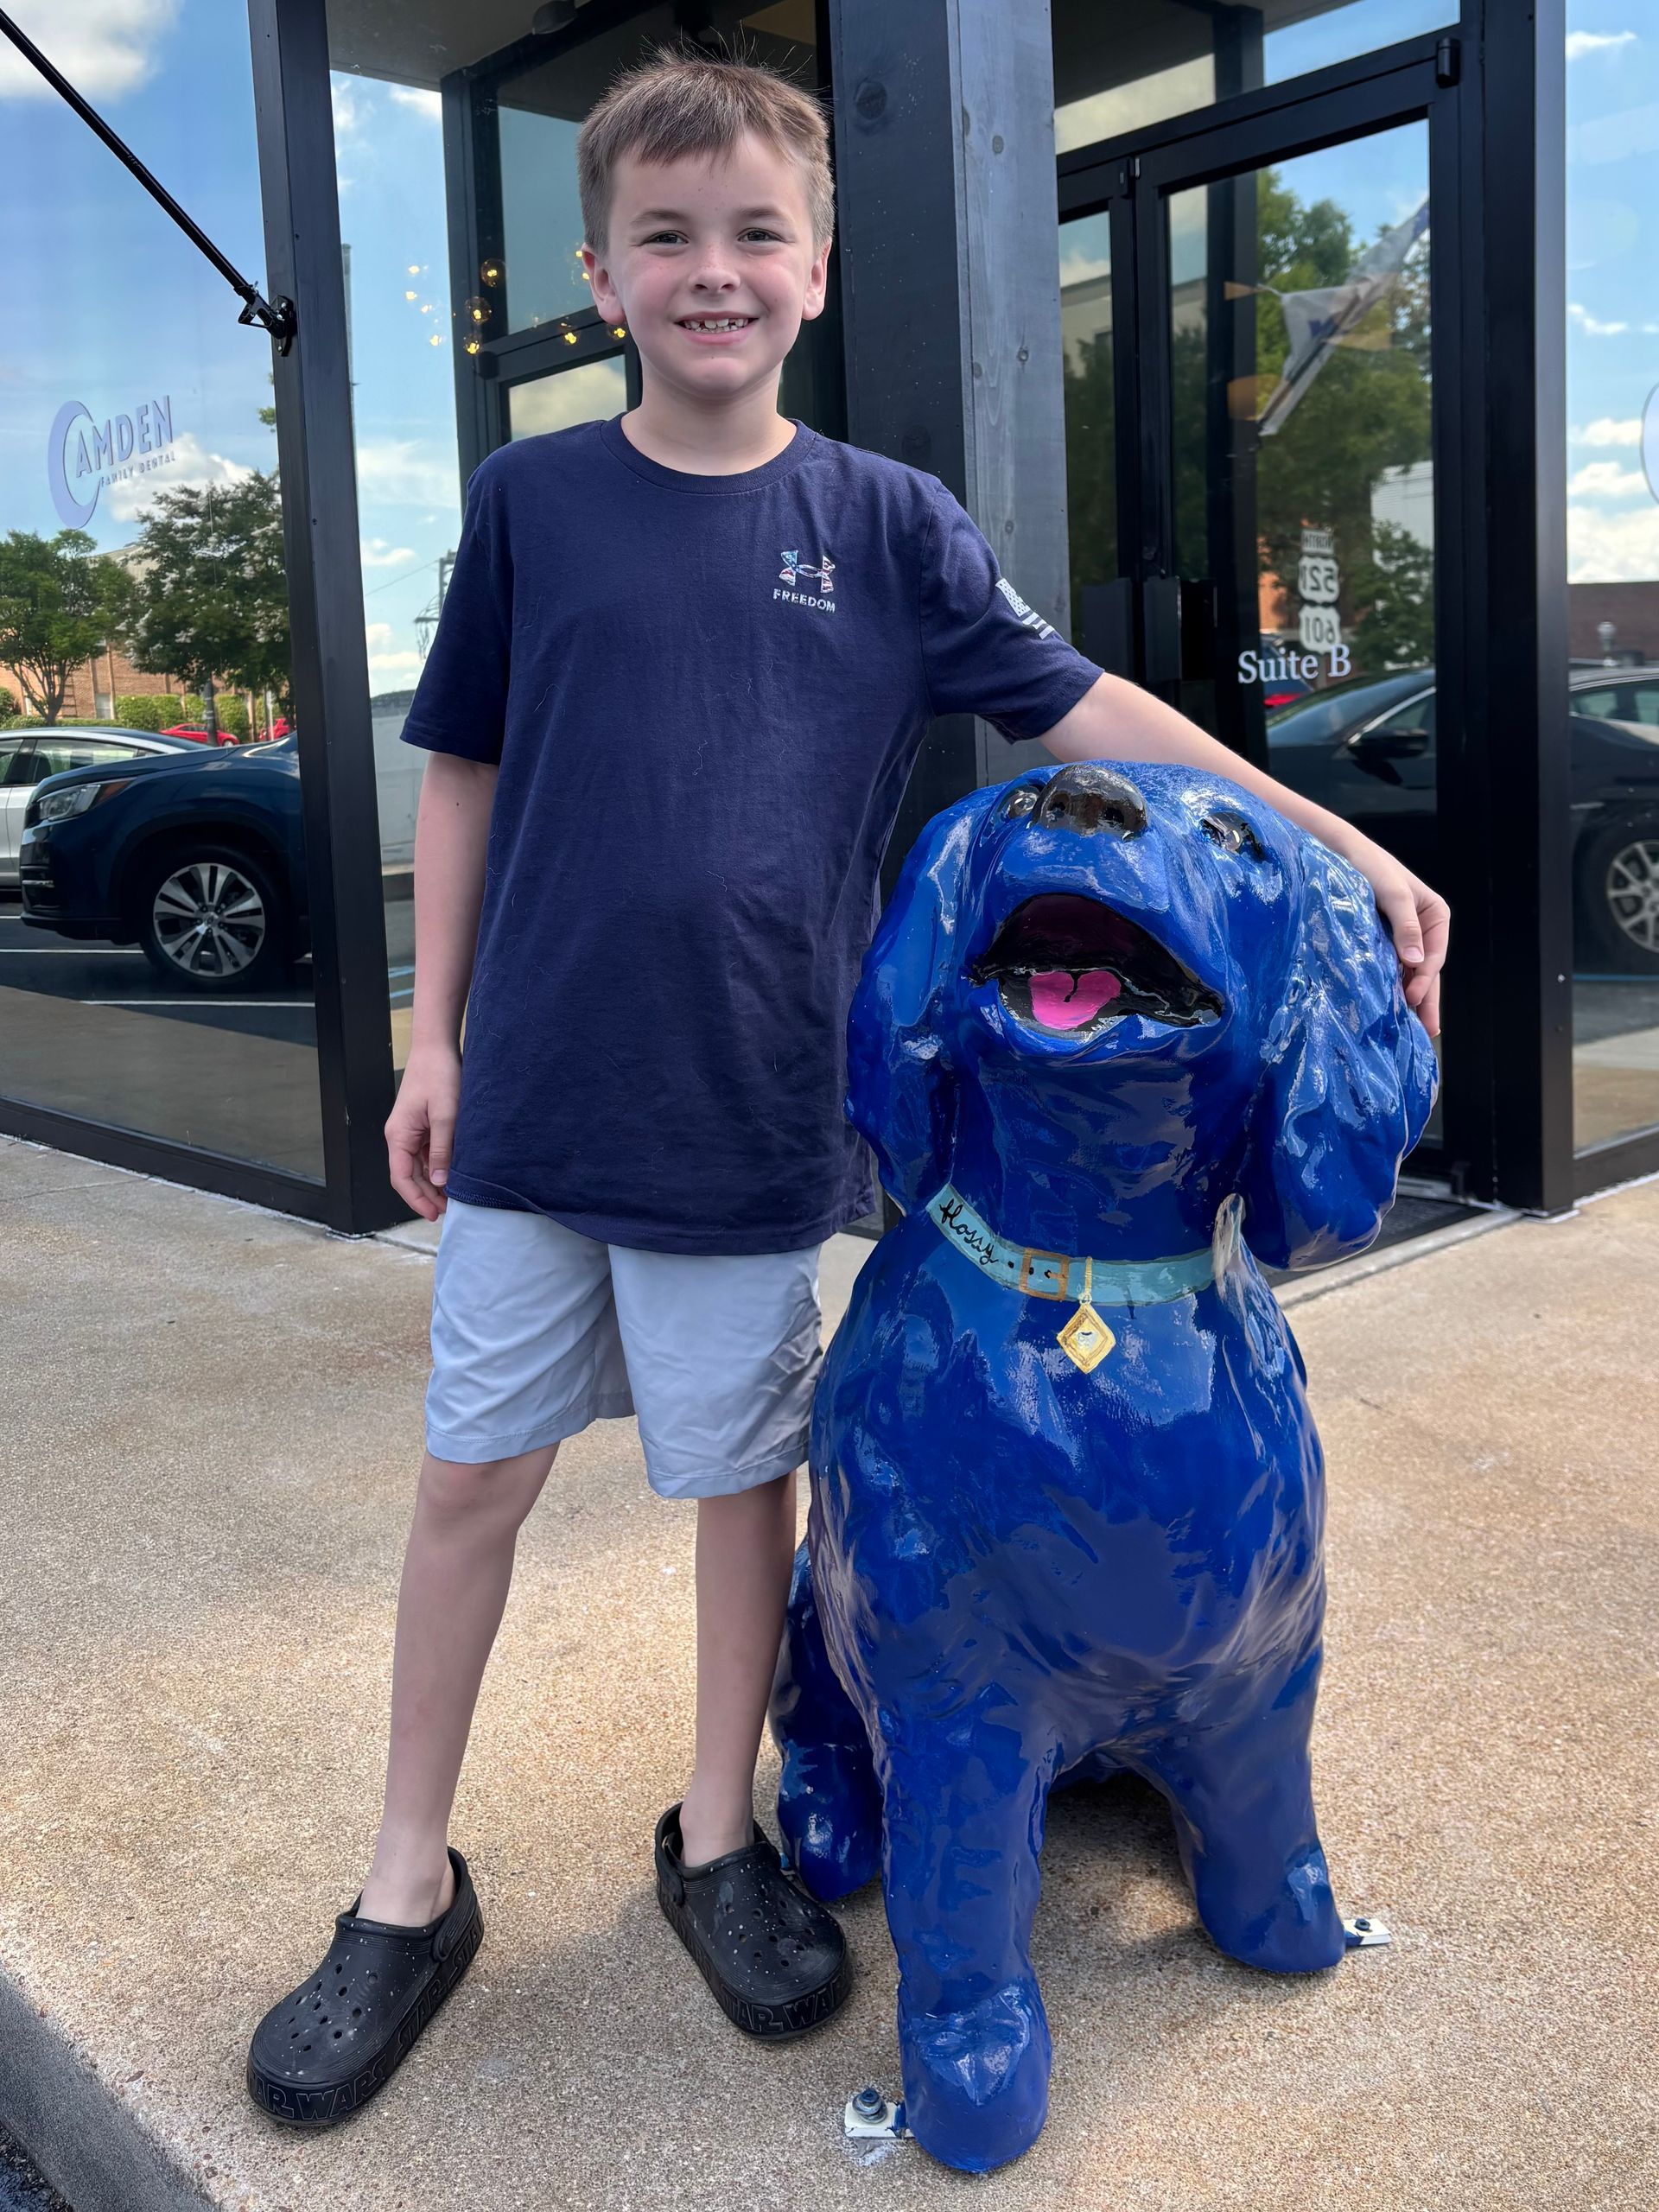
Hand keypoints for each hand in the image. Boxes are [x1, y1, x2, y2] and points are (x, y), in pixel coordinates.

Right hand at [386, 1043, 461, 1219]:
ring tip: (452, 1198)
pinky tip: (452, 1176)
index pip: (401, 1178)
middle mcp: (400, 1136)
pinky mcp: (422, 1127)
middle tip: (449, 1211)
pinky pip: (426, 1154)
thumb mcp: (445, 1115)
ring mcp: (410, 1132)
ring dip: (432, 1184)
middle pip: (408, 1176)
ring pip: (418, 1167)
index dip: (416, 1199)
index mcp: (399, 1135)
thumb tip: (439, 1181)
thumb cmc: (439, 1076)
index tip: (434, 1214)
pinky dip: (437, 1168)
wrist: (437, 1048)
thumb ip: (442, 1149)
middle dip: (426, 1196)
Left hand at [1331, 830, 1448, 1038]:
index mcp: (1435, 915)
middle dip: (1427, 999)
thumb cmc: (1370, 866)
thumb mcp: (1392, 893)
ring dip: (1411, 999)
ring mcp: (1402, 938)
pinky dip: (1394, 987)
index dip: (1425, 978)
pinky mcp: (1381, 942)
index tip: (1412, 996)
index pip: (1434, 954)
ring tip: (1413, 1030)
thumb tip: (1414, 960)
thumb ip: (1405, 925)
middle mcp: (1422, 929)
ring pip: (1410, 973)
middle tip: (1428, 1031)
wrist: (1340, 852)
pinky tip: (1391, 1008)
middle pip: (1427, 970)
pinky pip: (1391, 968)